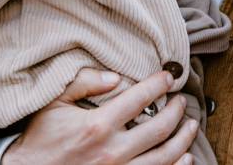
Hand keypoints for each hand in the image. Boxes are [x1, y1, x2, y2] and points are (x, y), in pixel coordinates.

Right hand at [3, 68, 196, 164]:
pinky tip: (185, 158)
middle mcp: (112, 151)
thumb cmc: (41, 138)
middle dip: (176, 111)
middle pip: (159, 128)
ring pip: (164, 157)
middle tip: (181, 100)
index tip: (169, 77)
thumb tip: (114, 76)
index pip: (140, 98)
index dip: (159, 84)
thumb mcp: (55, 103)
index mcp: (98, 126)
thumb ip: (83, 83)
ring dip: (183, 139)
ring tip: (191, 125)